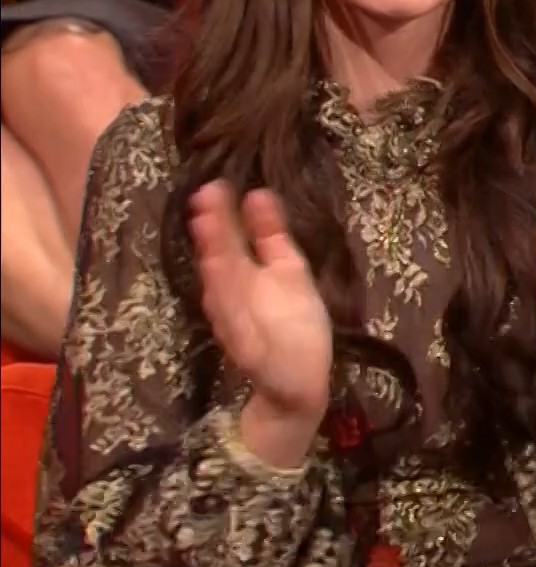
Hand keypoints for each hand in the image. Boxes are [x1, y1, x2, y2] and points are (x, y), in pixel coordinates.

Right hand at [188, 182, 332, 419]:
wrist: (299, 380)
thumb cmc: (292, 322)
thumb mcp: (287, 270)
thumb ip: (271, 235)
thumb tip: (258, 192)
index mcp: (244, 275)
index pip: (230, 241)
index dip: (222, 217)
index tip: (216, 186)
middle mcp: (234, 296)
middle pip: (221, 260)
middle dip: (214, 232)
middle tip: (206, 197)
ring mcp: (237, 322)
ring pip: (222, 291)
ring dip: (215, 265)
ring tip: (209, 234)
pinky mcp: (247, 351)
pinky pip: (234, 328)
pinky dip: (228, 310)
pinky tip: (221, 290)